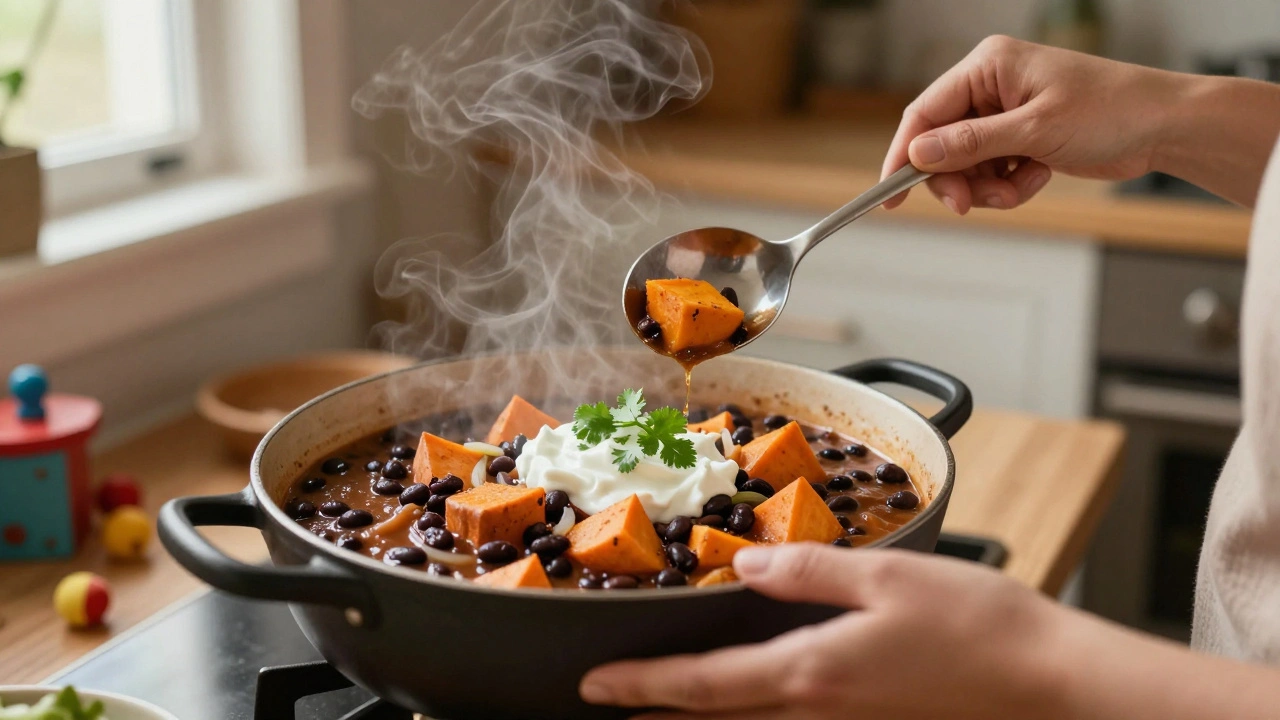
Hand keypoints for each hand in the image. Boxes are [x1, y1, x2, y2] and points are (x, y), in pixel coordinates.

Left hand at [579, 544, 1069, 718]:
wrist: (1050, 683)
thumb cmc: (977, 624)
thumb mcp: (887, 577)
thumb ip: (808, 572)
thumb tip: (744, 567)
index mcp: (812, 672)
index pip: (705, 684)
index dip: (645, 683)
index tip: (595, 683)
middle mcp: (820, 712)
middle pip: (717, 718)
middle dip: (656, 712)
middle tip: (604, 705)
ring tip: (654, 715)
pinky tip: (746, 711)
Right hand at [881, 35, 1179, 213]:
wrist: (1164, 127)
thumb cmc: (1111, 110)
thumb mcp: (1033, 130)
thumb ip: (970, 143)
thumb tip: (917, 154)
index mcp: (988, 65)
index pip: (925, 113)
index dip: (903, 155)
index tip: (891, 194)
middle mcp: (992, 85)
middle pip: (941, 145)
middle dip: (958, 179)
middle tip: (972, 204)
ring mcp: (1006, 113)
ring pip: (967, 165)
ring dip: (989, 187)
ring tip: (1021, 187)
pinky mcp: (1021, 137)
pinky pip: (992, 172)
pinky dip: (1010, 185)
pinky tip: (1038, 176)